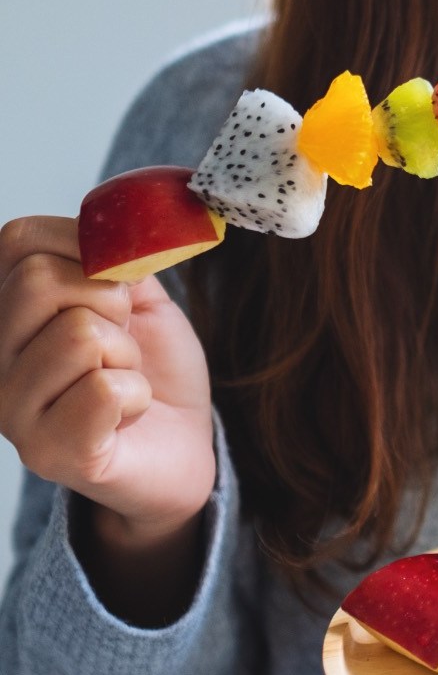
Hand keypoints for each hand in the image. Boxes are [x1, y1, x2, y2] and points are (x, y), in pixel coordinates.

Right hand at [0, 216, 214, 546]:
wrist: (183, 448)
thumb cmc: (154, 370)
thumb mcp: (139, 296)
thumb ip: (117, 253)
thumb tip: (114, 222)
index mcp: (3, 313)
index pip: (19, 239)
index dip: (85, 248)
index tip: (113, 286)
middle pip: (39, 281)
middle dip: (109, 302)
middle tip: (121, 343)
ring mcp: (10, 411)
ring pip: (80, 335)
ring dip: (126, 356)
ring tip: (121, 381)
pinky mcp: (49, 452)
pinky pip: (104, 388)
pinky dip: (135, 395)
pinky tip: (125, 415)